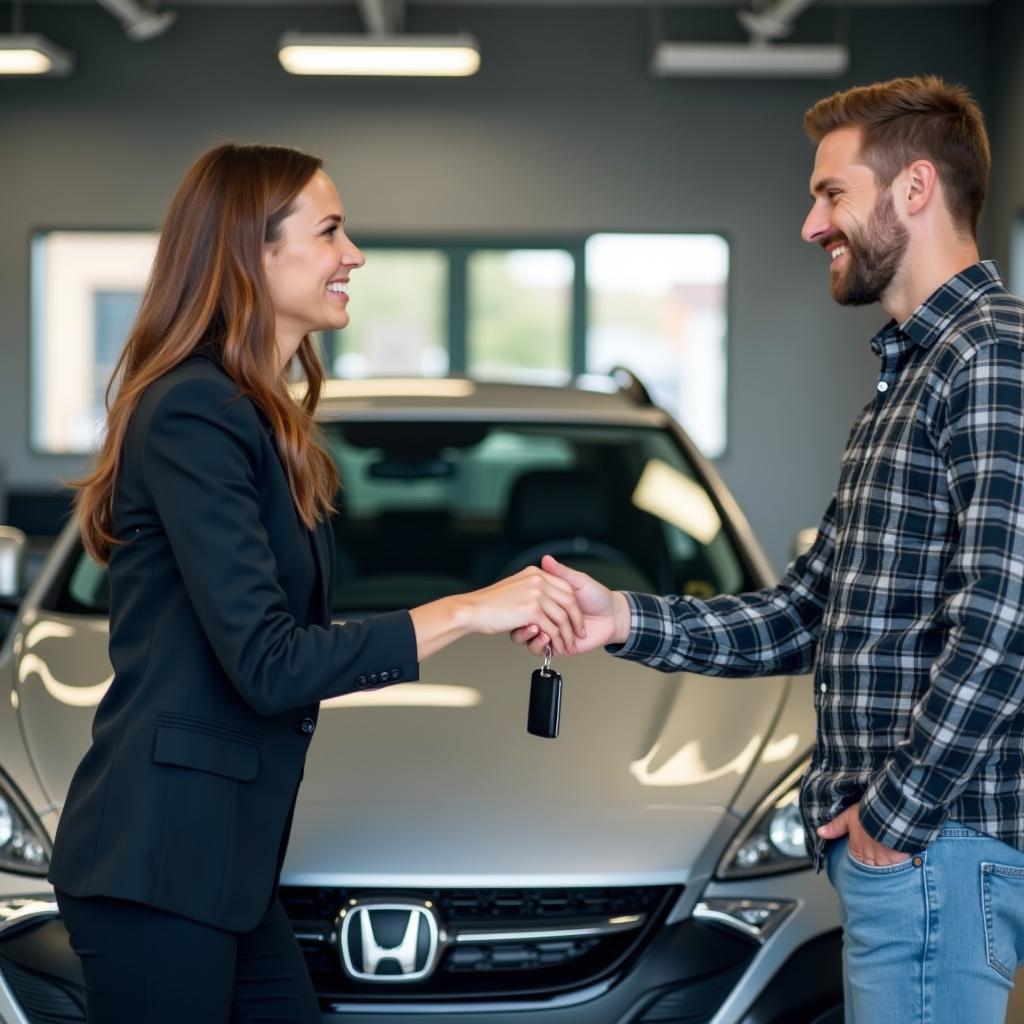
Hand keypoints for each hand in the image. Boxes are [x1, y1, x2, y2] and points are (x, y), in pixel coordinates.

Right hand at [464, 565, 584, 654]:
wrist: (470, 609)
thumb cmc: (489, 601)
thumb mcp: (520, 583)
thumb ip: (536, 576)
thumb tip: (548, 560)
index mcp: (535, 574)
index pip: (566, 589)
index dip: (573, 607)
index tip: (576, 620)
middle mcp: (538, 582)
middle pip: (569, 603)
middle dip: (575, 623)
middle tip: (576, 636)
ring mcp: (535, 595)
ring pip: (562, 618)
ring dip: (566, 636)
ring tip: (565, 645)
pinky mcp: (531, 611)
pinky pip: (552, 629)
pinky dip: (555, 641)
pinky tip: (552, 646)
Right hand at [509, 555, 631, 655]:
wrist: (613, 618)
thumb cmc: (598, 597)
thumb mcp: (579, 581)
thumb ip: (561, 573)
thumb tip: (546, 558)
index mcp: (547, 597)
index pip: (526, 598)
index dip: (524, 599)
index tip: (527, 599)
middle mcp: (544, 613)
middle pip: (522, 617)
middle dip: (524, 620)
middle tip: (532, 619)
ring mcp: (547, 629)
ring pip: (524, 635)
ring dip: (530, 635)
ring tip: (542, 632)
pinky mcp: (554, 644)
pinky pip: (536, 648)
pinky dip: (538, 645)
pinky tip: (547, 639)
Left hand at [816, 802, 908, 866]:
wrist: (890, 814)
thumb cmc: (869, 814)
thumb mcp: (848, 817)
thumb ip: (835, 826)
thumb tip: (820, 832)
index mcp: (856, 849)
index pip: (856, 858)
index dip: (859, 855)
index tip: (863, 852)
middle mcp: (869, 858)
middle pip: (869, 866)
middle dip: (871, 863)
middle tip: (875, 857)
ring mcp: (884, 861)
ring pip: (881, 869)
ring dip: (882, 866)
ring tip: (885, 861)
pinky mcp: (898, 861)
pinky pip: (896, 869)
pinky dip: (896, 867)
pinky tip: (897, 864)